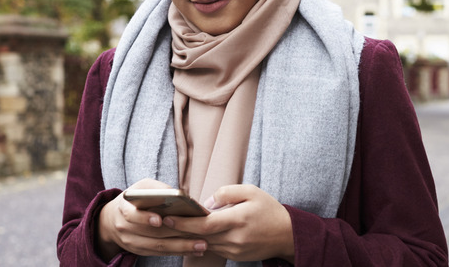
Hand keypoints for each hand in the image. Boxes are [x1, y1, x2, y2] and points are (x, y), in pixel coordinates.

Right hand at [96, 178, 207, 260]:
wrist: (111, 220)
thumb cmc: (134, 199)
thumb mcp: (141, 187)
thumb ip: (158, 188)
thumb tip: (181, 194)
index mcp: (124, 209)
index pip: (132, 215)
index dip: (145, 218)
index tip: (160, 220)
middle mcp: (125, 228)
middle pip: (152, 234)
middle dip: (177, 233)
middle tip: (199, 233)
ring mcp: (131, 242)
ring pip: (158, 247)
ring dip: (182, 247)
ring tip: (202, 244)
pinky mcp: (139, 251)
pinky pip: (160, 253)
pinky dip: (178, 252)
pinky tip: (194, 250)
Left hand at [164, 184, 294, 262]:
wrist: (287, 234)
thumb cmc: (269, 209)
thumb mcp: (251, 191)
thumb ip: (226, 192)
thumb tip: (206, 202)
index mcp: (238, 219)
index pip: (205, 224)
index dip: (184, 222)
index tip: (167, 217)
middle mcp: (234, 238)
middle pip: (200, 236)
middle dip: (179, 230)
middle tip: (161, 222)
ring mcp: (234, 250)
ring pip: (205, 244)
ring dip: (188, 237)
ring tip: (171, 227)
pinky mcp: (235, 256)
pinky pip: (214, 249)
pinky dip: (202, 241)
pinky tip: (191, 235)